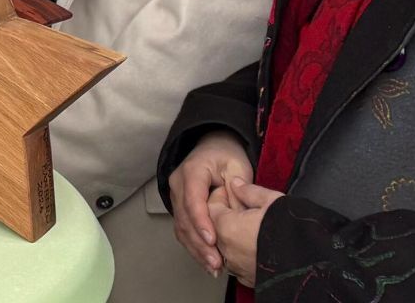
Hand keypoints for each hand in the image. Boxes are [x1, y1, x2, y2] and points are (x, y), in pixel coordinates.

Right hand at [168, 130, 253, 275]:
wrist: (213, 146)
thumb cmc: (227, 156)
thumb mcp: (238, 166)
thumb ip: (237, 191)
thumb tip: (236, 217)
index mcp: (192, 171)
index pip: (193, 199)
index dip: (201, 221)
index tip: (212, 240)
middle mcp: (178, 185)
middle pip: (184, 218)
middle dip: (200, 243)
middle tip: (216, 263)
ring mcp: (176, 197)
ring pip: (181, 228)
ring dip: (196, 249)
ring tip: (213, 268)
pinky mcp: (179, 208)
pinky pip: (183, 230)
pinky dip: (194, 247)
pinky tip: (206, 261)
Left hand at [210, 177, 281, 287]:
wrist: (312, 263)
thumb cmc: (292, 229)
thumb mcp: (272, 201)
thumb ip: (249, 191)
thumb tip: (236, 183)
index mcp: (227, 227)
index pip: (210, 207)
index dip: (222, 197)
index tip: (235, 194)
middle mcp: (226, 249)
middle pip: (216, 227)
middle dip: (227, 217)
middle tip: (246, 210)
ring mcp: (236, 267)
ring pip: (226, 247)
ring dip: (234, 237)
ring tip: (254, 229)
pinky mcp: (248, 279)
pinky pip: (237, 262)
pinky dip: (242, 253)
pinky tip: (257, 246)